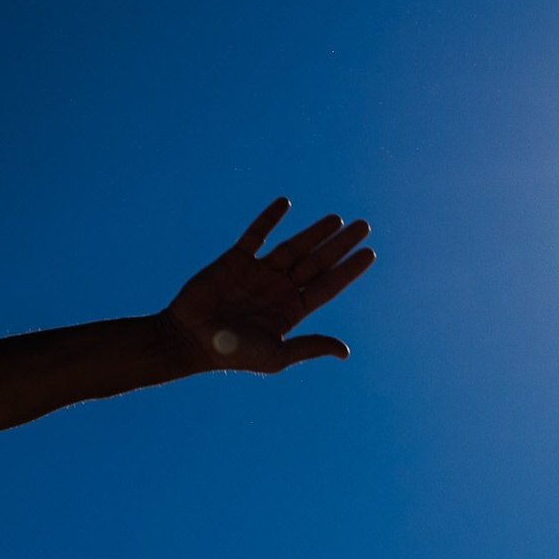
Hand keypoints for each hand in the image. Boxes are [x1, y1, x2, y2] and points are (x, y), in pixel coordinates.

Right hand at [165, 198, 375, 372]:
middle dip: (340, 244)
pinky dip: (269, 218)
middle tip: (363, 226)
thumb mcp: (276, 355)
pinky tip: (286, 203)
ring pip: (293, 246)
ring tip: (337, 218)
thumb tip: (344, 351)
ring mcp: (258, 271)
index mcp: (291, 310)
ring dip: (315, 232)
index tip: (369, 253)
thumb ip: (309, 346)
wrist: (188, 340)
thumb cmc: (232, 354)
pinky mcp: (235, 259)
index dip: (348, 270)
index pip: (327, 285)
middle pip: (317, 262)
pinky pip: (256, 234)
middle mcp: (279, 288)